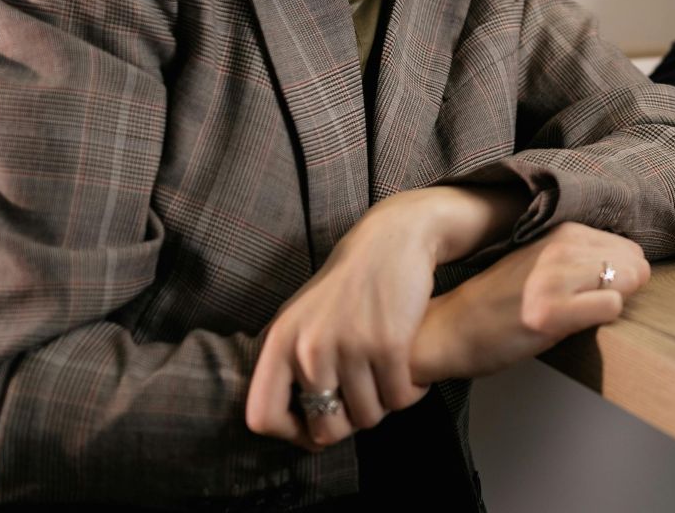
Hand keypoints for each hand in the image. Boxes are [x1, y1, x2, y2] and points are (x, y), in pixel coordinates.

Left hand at [245, 190, 449, 450]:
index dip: (290, 435)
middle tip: (366, 403)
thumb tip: (299, 428)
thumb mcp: (302, 318)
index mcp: (280, 343)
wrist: (391, 240)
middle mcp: (309, 348)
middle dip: (350, 425)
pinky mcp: (390, 343)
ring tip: (390, 384)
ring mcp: (349, 345)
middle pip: (325, 428)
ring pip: (368, 417)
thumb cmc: (347, 286)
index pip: (262, 418)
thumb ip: (291, 365)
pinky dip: (409, 394)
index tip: (317, 425)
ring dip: (385, 407)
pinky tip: (412, 376)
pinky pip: (400, 398)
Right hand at [408, 222, 649, 381]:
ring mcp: (554, 278)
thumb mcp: (541, 262)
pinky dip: (602, 319)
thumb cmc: (500, 301)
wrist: (451, 329)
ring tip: (578, 314)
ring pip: (626, 280)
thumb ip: (582, 256)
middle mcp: (560, 247)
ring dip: (612, 302)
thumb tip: (635, 266)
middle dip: (624, 288)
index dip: (621, 274)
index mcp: (561, 231)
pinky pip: (611, 307)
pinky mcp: (549, 313)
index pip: (627, 246)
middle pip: (633, 262)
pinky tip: (572, 325)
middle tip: (590, 305)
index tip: (596, 289)